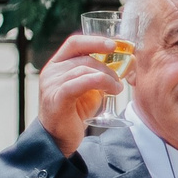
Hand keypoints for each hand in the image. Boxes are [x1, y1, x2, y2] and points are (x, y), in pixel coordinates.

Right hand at [37, 32, 126, 156]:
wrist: (58, 137)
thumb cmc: (75, 110)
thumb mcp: (89, 88)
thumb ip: (100, 74)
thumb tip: (126, 63)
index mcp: (58, 64)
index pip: (75, 43)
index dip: (95, 41)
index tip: (115, 46)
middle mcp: (52, 71)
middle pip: (84, 58)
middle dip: (108, 66)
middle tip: (120, 79)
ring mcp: (52, 84)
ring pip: (84, 69)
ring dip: (107, 77)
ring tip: (117, 88)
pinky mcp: (56, 98)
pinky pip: (79, 83)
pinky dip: (99, 83)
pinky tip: (111, 91)